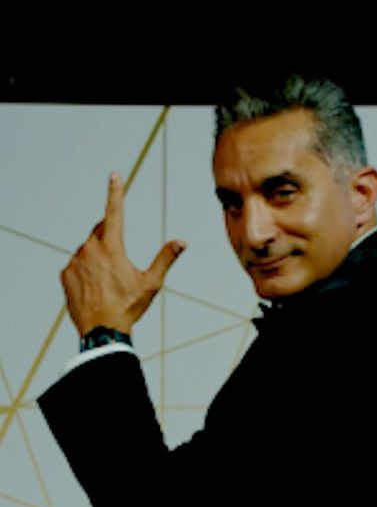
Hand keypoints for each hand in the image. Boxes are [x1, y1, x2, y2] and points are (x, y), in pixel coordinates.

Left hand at [60, 172, 185, 336]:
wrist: (101, 331)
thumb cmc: (128, 307)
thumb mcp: (151, 283)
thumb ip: (165, 259)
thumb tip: (181, 242)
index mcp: (111, 247)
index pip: (114, 212)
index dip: (115, 192)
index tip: (114, 175)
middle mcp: (89, 249)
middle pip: (100, 232)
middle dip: (110, 237)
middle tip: (119, 262)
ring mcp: (75, 262)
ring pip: (88, 250)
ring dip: (98, 258)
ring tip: (108, 283)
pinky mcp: (65, 275)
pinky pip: (76, 266)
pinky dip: (85, 272)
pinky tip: (95, 289)